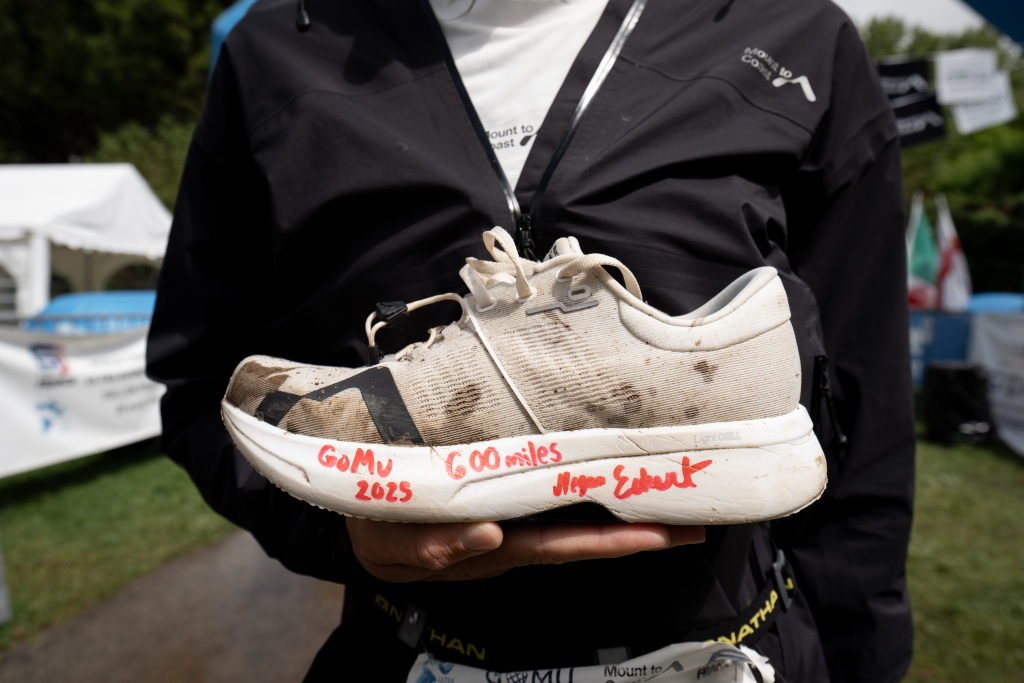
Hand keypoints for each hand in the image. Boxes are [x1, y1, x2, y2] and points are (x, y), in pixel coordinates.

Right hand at [346, 517, 704, 581]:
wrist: (358, 519)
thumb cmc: (377, 530)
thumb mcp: (394, 546)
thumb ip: (436, 547)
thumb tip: (488, 535)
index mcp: (493, 545)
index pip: (564, 544)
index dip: (611, 542)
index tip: (659, 535)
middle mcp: (514, 534)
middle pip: (586, 535)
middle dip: (640, 531)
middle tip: (696, 519)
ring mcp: (512, 520)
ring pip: (577, 519)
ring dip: (625, 514)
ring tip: (674, 500)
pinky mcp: (503, 501)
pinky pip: (555, 501)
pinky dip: (591, 495)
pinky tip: (618, 480)